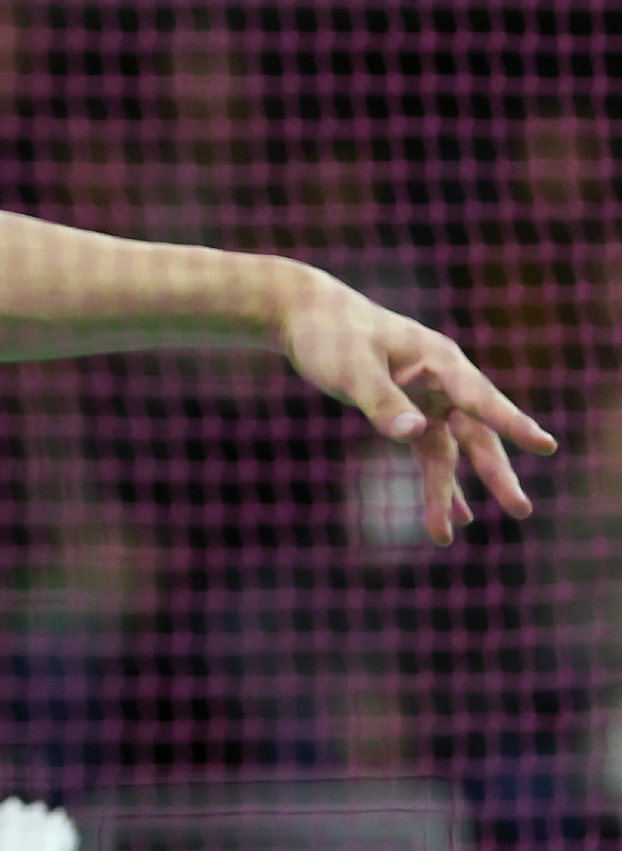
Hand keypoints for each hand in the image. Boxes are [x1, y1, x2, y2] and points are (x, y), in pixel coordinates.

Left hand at [275, 264, 555, 544]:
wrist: (305, 316)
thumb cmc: (331, 334)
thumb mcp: (352, 367)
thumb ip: (382, 401)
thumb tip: (414, 434)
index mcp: (439, 361)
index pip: (481, 398)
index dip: (512, 423)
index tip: (544, 446)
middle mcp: (442, 382)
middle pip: (475, 433)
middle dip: (495, 473)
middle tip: (520, 509)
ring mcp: (427, 399)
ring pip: (450, 451)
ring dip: (447, 491)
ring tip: (447, 534)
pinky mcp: (406, 412)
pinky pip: (430, 453)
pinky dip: (437, 481)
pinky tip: (450, 517)